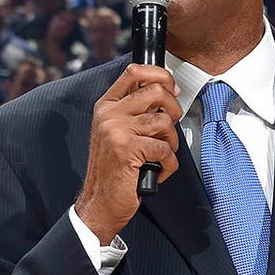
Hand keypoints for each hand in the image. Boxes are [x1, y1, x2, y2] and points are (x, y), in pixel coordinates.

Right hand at [75, 65, 182, 243]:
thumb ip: (135, 111)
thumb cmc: (114, 169)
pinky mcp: (126, 149)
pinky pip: (165, 149)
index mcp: (106, 106)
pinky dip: (169, 164)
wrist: (99, 203)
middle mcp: (109, 114)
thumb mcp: (118, 132)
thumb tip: (168, 90)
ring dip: (171, 143)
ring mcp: (116, 130)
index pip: (135, 71)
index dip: (160, 75)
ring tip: (160, 156)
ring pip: (165, 122)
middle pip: (157, 92)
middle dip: (174, 110)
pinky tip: (158, 171)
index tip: (173, 89)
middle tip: (170, 129)